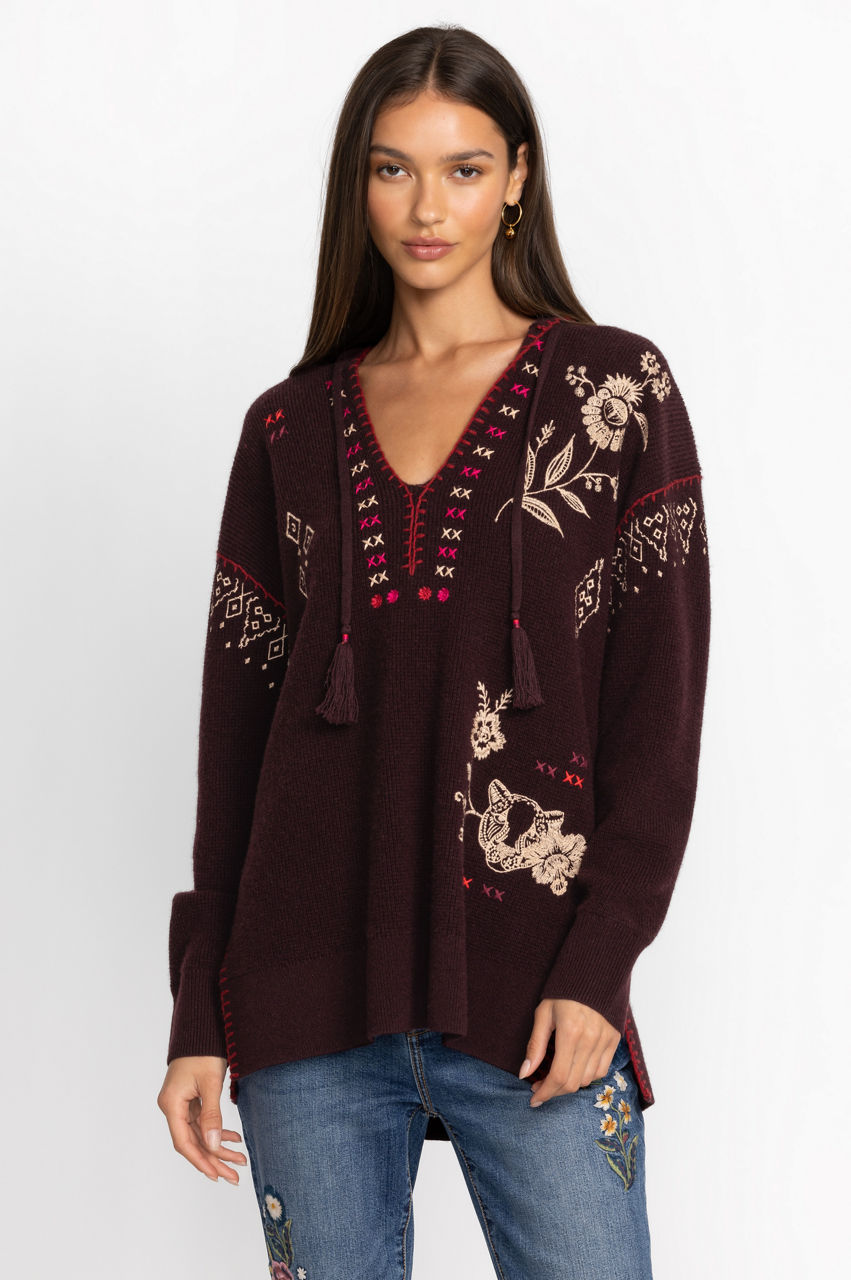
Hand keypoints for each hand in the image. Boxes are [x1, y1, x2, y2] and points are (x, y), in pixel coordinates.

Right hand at [157, 1056, 247, 1183]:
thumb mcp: (210, 1083)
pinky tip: (234, 1140)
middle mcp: (173, 1106)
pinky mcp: (190, 1099)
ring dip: (219, 1147)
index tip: (216, 1176)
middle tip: (234, 1176)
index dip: (200, 1161)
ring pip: (200, 1134)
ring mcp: (181, 1103)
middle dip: (214, 1159)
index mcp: (171, 1104)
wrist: (201, 1028)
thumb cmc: (203, 1051)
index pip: (184, 1142)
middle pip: (193, 1141)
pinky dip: (217, 1131)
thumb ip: (212, 1116)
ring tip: (240, 1160)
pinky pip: (202, 1122)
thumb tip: (213, 1147)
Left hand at [518, 999, 619, 1109]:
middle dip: (554, 1092)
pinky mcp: (614, 1040)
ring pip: (587, 1080)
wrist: (592, 973)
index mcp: (570, 1032)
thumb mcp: (543, 1014)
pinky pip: (601, 1070)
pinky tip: (575, 1070)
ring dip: (569, 1086)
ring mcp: (605, 1041)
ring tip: (555, 1078)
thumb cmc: (563, 992)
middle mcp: (590, 1039)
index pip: (558, 1076)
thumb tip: (524, 1073)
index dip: (545, 1092)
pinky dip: (587, 1076)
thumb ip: (535, 1046)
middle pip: (573, 1083)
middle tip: (540, 1089)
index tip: (533, 1098)